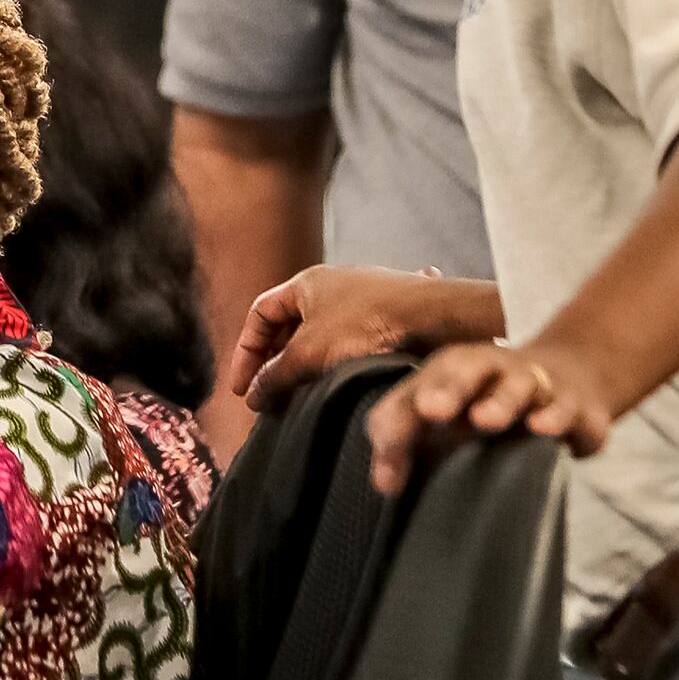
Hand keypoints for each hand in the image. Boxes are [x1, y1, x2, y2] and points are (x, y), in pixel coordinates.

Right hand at [228, 265, 507, 409]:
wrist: (434, 317)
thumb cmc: (368, 326)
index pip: (260, 313)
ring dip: (313, 363)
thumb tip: (254, 397)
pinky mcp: (396, 314)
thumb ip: (276, 376)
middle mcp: (336, 283)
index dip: (246, 351)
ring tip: (309, 394)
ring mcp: (368, 297)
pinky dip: (349, 360)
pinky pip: (362, 338)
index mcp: (308, 282)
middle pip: (292, 324)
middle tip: (273, 395)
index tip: (243, 387)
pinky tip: (353, 378)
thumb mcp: (309, 354)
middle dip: (278, 360)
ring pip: (327, 333)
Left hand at [362, 337, 617, 492]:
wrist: (572, 376)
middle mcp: (490, 370)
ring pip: (517, 385)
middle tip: (432, 410)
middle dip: (448, 389)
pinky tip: (542, 427)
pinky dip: (554, 415)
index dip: (399, 426)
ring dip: (500, 401)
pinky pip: (564, 407)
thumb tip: (385, 483)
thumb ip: (405, 443)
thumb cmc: (489, 401)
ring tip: (485, 420)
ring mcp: (534, 384)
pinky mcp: (573, 405)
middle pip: (465, 371)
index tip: (388, 465)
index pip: (415, 392)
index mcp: (450, 372)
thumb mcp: (446, 413)